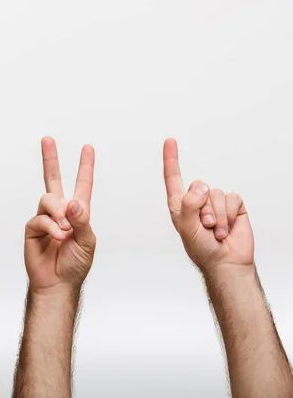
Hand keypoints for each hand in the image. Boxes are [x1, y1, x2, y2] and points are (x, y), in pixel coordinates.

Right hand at [24, 137, 95, 292]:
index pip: (82, 184)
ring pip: (48, 199)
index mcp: (78, 212)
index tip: (87, 148)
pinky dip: (50, 225)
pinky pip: (39, 217)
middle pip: (54, 179)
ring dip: (58, 212)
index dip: (85, 166)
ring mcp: (45, 218)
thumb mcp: (87, 242)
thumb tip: (74, 202)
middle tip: (47, 140)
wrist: (57, 283)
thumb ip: (82, 221)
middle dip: (50, 159)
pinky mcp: (33, 228)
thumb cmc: (75, 265)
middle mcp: (61, 212)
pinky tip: (56, 236)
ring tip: (64, 230)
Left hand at [163, 138, 253, 272]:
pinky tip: (227, 229)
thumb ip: (188, 205)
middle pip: (198, 185)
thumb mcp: (186, 227)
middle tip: (204, 227)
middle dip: (202, 208)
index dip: (171, 159)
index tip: (170, 141)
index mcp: (180, 205)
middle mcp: (197, 200)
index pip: (173, 178)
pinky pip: (231, 198)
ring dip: (216, 216)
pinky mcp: (233, 206)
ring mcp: (215, 202)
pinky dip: (228, 215)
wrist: (225, 262)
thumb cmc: (201, 248)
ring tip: (215, 232)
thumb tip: (201, 187)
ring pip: (215, 194)